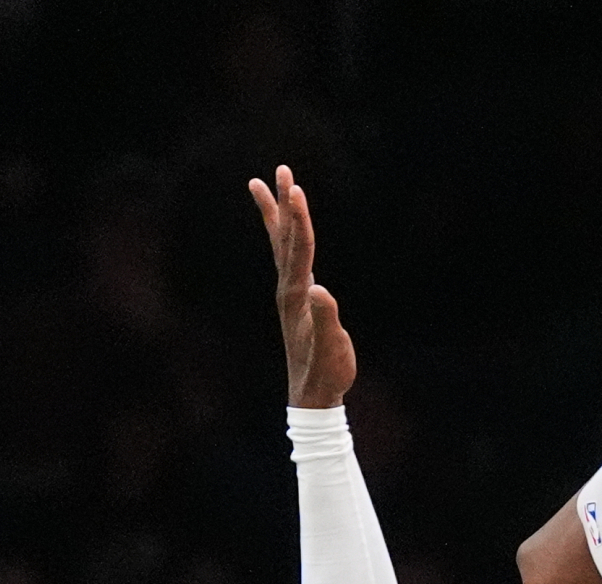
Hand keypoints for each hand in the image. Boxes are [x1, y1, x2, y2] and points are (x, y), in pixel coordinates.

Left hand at [248, 164, 355, 407]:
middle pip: (285, 239)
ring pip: (282, 246)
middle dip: (283, 204)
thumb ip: (327, 319)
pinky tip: (288, 231)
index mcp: (297, 296)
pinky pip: (288, 259)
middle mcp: (288, 290)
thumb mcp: (332, 348)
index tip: (296, 188)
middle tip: (281, 170)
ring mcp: (290, 295)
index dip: (299, 219)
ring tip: (270, 184)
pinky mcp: (297, 301)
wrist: (313, 396)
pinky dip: (286, 239)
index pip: (299, 249)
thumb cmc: (326, 373)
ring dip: (278, 215)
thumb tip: (322, 290)